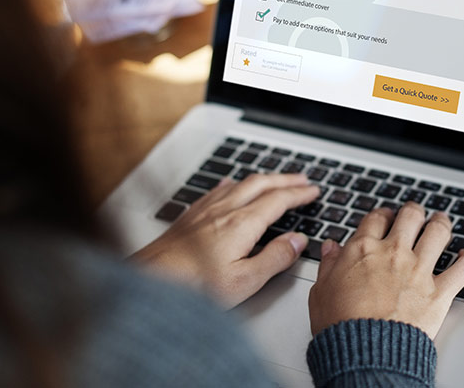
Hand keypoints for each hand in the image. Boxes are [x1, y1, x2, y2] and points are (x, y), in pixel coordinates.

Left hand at [133, 173, 318, 308]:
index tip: (313, 191)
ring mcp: (206, 210)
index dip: (299, 194)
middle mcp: (225, 210)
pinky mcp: (191, 215)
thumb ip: (275, 258)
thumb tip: (298, 241)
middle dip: (285, 179)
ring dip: (263, 179)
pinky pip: (219, 188)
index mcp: (242, 224)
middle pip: (262, 184)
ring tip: (275, 180)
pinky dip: (235, 183)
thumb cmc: (194, 286)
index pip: (278, 200)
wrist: (150, 280)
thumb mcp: (245, 280)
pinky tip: (231, 185)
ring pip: (240, 183)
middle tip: (303, 179)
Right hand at [308, 203, 463, 338]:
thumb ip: (328, 265)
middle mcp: (394, 253)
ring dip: (442, 223)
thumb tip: (330, 248)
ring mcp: (419, 270)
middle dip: (414, 212)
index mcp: (363, 250)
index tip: (385, 217)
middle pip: (410, 216)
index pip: (376, 218)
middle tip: (415, 213)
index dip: (382, 214)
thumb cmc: (340, 326)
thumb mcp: (321, 291)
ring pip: (438, 232)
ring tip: (442, 222)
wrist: (365, 351)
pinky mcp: (439, 292)